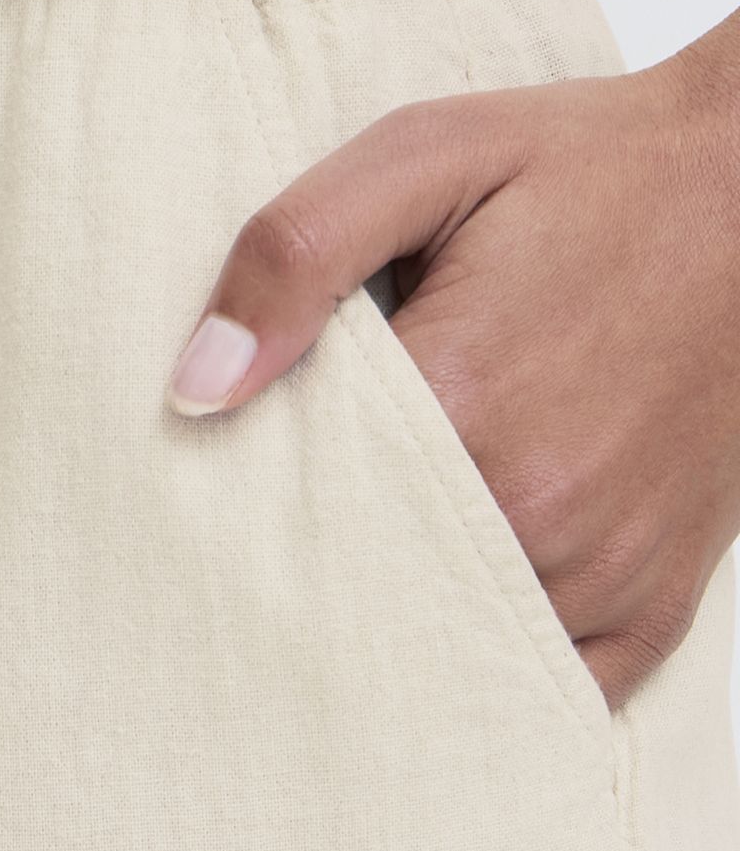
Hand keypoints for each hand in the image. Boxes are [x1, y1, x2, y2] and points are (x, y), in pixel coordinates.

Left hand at [164, 14, 739, 709]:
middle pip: (359, 594)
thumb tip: (196, 390)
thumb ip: (294, 257)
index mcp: (462, 406)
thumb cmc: (589, 173)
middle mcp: (537, 512)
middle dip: (308, 580)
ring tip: (364, 569)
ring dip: (392, 629)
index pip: (291, 515)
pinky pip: (549, 691)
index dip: (243, 511)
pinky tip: (446, 632)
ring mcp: (602, 570)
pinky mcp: (655, 605)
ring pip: (443, 651)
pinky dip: (489, 673)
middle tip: (287, 541)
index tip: (224, 495)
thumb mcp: (423, 159)